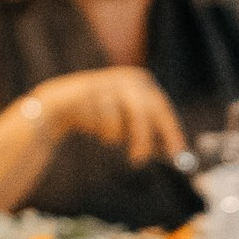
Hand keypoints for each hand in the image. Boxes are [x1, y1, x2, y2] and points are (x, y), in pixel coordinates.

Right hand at [30, 67, 187, 164]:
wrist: (62, 103)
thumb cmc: (100, 114)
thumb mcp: (128, 123)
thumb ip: (149, 134)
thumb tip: (173, 153)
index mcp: (142, 81)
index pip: (162, 107)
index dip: (170, 131)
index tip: (176, 153)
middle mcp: (129, 78)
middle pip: (146, 112)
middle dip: (143, 139)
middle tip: (139, 160)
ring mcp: (110, 82)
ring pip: (123, 120)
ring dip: (115, 136)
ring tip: (106, 137)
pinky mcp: (90, 90)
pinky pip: (103, 121)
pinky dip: (100, 130)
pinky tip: (90, 125)